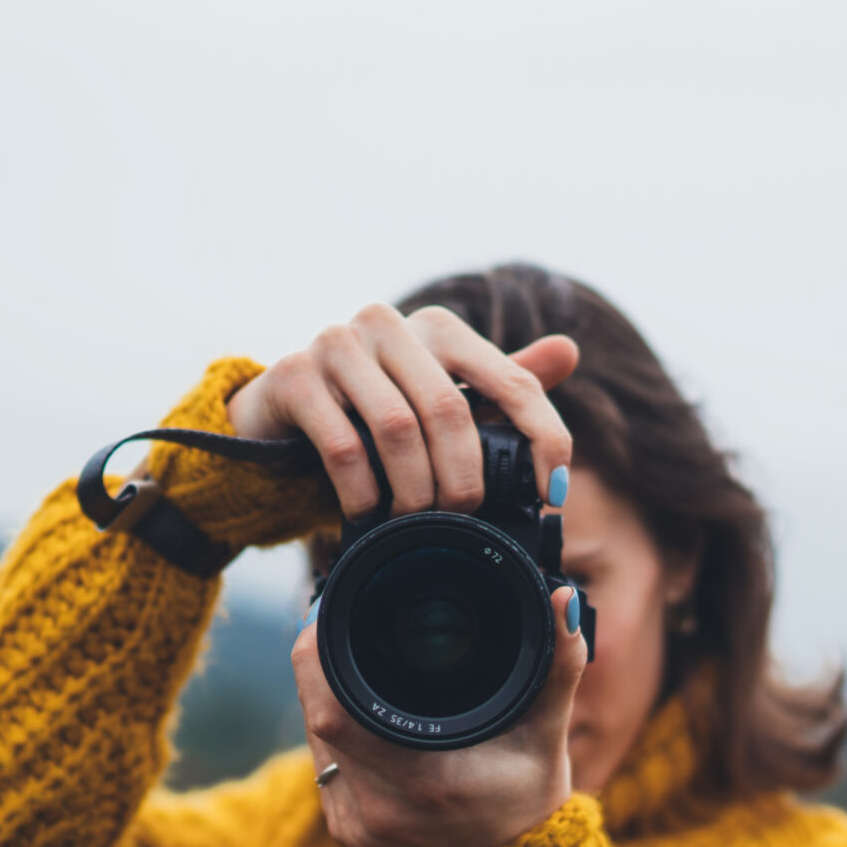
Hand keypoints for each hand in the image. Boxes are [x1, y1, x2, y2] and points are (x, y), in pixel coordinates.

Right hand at [227, 302, 579, 519]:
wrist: (278, 421)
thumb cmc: (371, 416)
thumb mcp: (441, 402)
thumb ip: (500, 383)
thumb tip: (569, 350)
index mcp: (438, 327)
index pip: (512, 380)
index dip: (543, 438)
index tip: (553, 495)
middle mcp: (388, 323)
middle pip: (450, 409)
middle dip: (463, 478)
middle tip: (463, 519)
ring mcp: (336, 344)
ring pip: (397, 428)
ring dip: (413, 490)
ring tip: (415, 523)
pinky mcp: (292, 376)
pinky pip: (342, 445)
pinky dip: (363, 492)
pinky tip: (367, 514)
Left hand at [294, 585, 589, 846]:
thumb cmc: (528, 797)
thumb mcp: (548, 732)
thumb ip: (559, 665)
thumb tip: (562, 601)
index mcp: (425, 780)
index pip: (335, 710)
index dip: (321, 656)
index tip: (334, 613)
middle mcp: (381, 807)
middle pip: (317, 716)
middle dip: (321, 664)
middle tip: (340, 623)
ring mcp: (357, 823)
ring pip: (314, 737)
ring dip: (324, 696)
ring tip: (348, 659)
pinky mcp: (346, 829)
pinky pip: (322, 764)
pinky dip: (333, 731)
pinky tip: (356, 711)